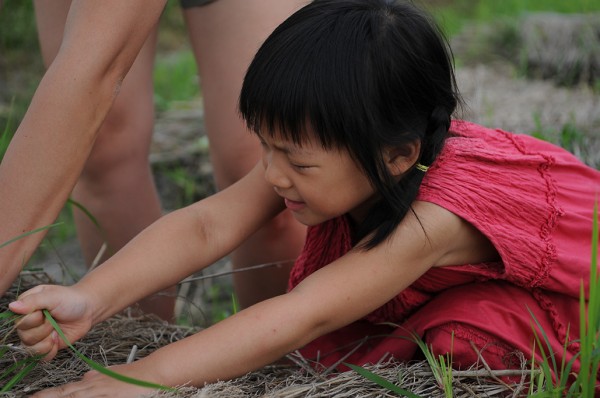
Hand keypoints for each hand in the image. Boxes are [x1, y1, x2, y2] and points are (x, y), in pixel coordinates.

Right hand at [9, 284, 93, 360]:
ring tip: (57, 331)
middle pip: (24, 337)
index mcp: (26, 308)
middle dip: (43, 330)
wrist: (87, 310)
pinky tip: (58, 340)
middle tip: (54, 320)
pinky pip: (40, 357)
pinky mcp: (46, 346)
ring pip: (31, 349)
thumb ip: (33, 301)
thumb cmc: (70, 299)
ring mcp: (37, 336)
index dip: (33, 320)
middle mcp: (28, 323)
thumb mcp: (53, 296)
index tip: (46, 312)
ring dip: (47, 341)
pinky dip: (50, 351)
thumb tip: (12, 306)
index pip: (19, 322)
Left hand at [29, 364, 158, 397]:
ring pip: (75, 396)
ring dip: (63, 396)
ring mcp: (101, 392)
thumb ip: (95, 377)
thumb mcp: (110, 373)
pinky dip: (84, 396)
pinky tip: (82, 396)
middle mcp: (92, 387)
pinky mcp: (111, 396)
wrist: (151, 373)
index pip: (64, 390)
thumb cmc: (132, 375)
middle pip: (65, 394)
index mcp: (91, 381)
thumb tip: (84, 378)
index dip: (47, 395)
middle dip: (47, 397)